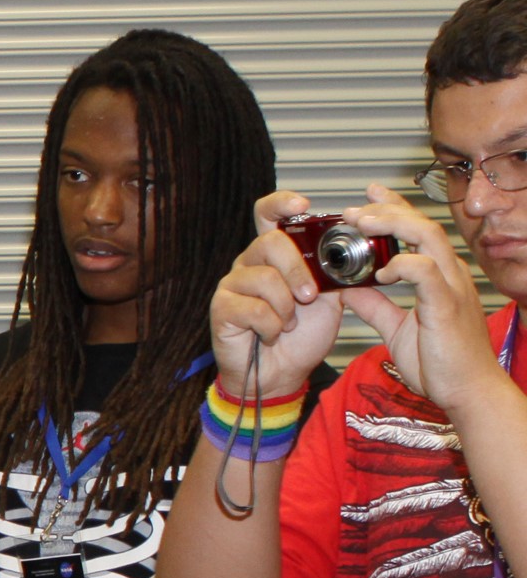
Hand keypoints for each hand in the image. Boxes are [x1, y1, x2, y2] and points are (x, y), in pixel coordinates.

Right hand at [209, 190, 347, 402]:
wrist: (282, 374)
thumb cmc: (303, 336)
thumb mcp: (331, 300)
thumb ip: (336, 274)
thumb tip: (355, 254)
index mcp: (277, 254)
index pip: (269, 214)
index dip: (283, 203)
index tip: (303, 205)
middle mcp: (251, 262)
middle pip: (271, 243)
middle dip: (298, 270)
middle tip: (310, 296)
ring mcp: (233, 284)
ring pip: (264, 278)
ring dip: (287, 306)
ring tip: (290, 324)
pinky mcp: (221, 308)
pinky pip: (253, 308)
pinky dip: (272, 326)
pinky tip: (272, 334)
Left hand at [335, 185, 503, 413]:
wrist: (467, 392)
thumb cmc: (440, 364)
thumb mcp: (398, 329)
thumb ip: (376, 307)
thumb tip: (349, 291)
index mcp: (440, 277)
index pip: (418, 231)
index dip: (394, 209)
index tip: (367, 197)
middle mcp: (449, 275)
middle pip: (422, 225)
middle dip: (386, 210)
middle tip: (353, 209)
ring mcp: (452, 288)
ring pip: (428, 238)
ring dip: (391, 225)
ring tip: (360, 224)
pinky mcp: (447, 306)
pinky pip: (426, 272)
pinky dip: (402, 265)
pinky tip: (382, 272)